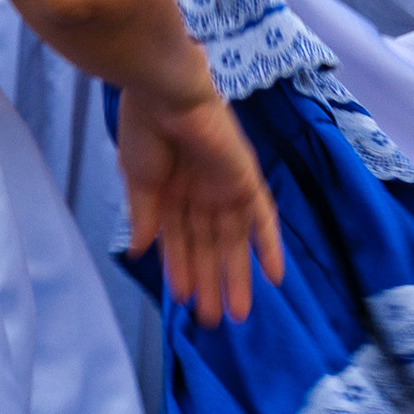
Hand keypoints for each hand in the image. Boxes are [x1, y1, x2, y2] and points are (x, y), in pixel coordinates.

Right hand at [117, 71, 283, 324]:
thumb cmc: (145, 132)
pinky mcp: (246, 180)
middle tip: (213, 321)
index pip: (178, 240)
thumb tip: (141, 251)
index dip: (181, 269)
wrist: (166, 93)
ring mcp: (224, 188)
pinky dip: (269, 246)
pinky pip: (263, 218)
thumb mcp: (138, 179)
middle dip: (210, 282)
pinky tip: (275, 278)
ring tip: (236, 314)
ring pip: (233, 241)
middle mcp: (198, 193)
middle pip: (208, 247)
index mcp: (168, 191)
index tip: (183, 300)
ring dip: (236, 275)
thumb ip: (145, 215)